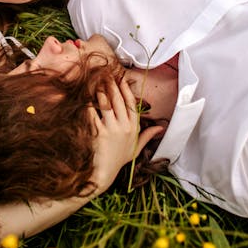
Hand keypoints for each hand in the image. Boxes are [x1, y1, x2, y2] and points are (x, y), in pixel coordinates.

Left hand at [90, 78, 162, 193]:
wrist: (104, 172)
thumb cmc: (119, 159)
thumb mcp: (136, 148)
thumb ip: (147, 136)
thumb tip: (160, 127)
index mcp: (133, 128)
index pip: (131, 103)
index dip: (125, 89)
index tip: (120, 79)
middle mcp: (124, 127)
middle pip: (118, 100)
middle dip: (112, 85)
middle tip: (107, 74)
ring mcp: (111, 129)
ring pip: (106, 104)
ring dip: (101, 91)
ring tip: (97, 81)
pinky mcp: (98, 133)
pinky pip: (93, 113)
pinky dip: (90, 104)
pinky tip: (86, 95)